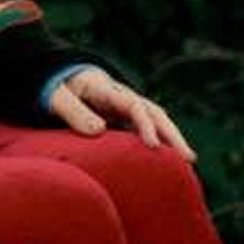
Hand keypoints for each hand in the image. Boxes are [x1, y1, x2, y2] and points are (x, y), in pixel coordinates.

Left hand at [47, 67, 195, 161]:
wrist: (57, 79)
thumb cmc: (54, 89)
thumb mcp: (55, 97)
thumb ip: (73, 111)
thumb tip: (99, 131)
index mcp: (104, 88)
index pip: (132, 105)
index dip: (144, 124)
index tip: (152, 145)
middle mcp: (121, 96)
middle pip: (153, 112)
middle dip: (171, 134)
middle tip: (188, 158)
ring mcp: (125, 106)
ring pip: (155, 121)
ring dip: (172, 139)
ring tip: (189, 164)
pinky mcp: (124, 118)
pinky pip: (146, 130)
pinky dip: (160, 144)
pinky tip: (169, 164)